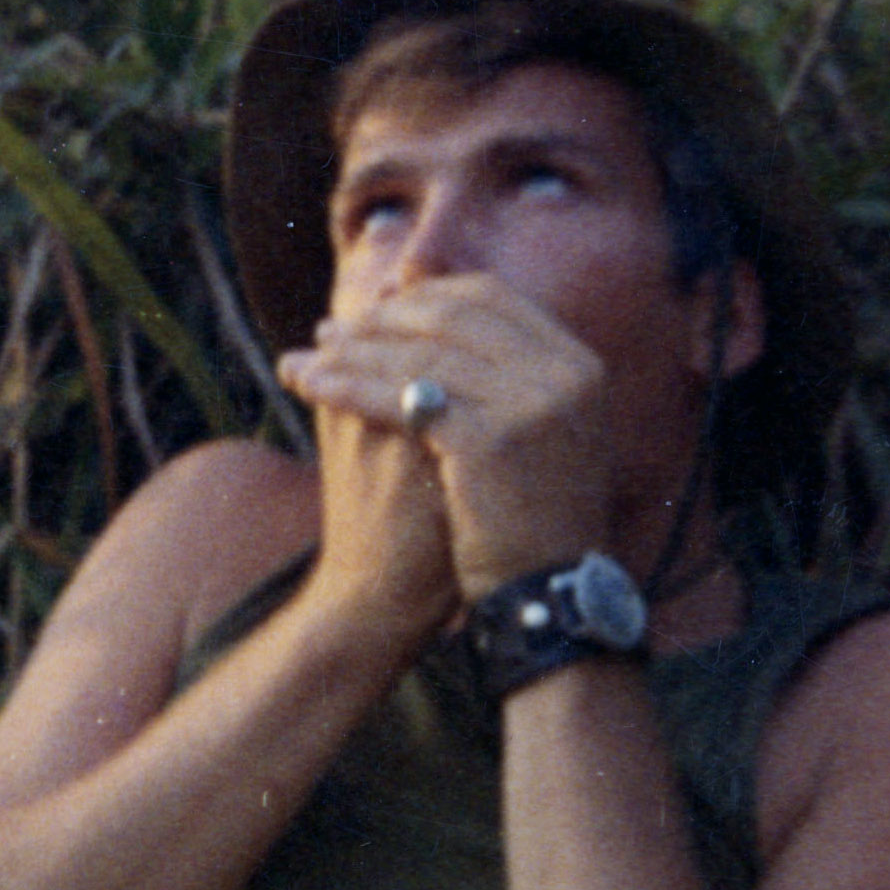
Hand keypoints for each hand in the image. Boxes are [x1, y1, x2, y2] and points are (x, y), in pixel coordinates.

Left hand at [279, 275, 615, 599]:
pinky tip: (311, 385)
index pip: (490, 297)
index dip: (425, 296)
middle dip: (384, 320)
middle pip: (453, 318)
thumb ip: (498, 366)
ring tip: (312, 354)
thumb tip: (430, 297)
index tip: (378, 307)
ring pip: (421, 356)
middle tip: (332, 331)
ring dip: (356, 351)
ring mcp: (532, 405)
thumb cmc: (527, 514)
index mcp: (578, 364)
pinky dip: (348, 387)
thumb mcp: (533, 427)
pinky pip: (401, 399)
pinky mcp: (490, 441)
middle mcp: (565, 375)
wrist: (546, 593)